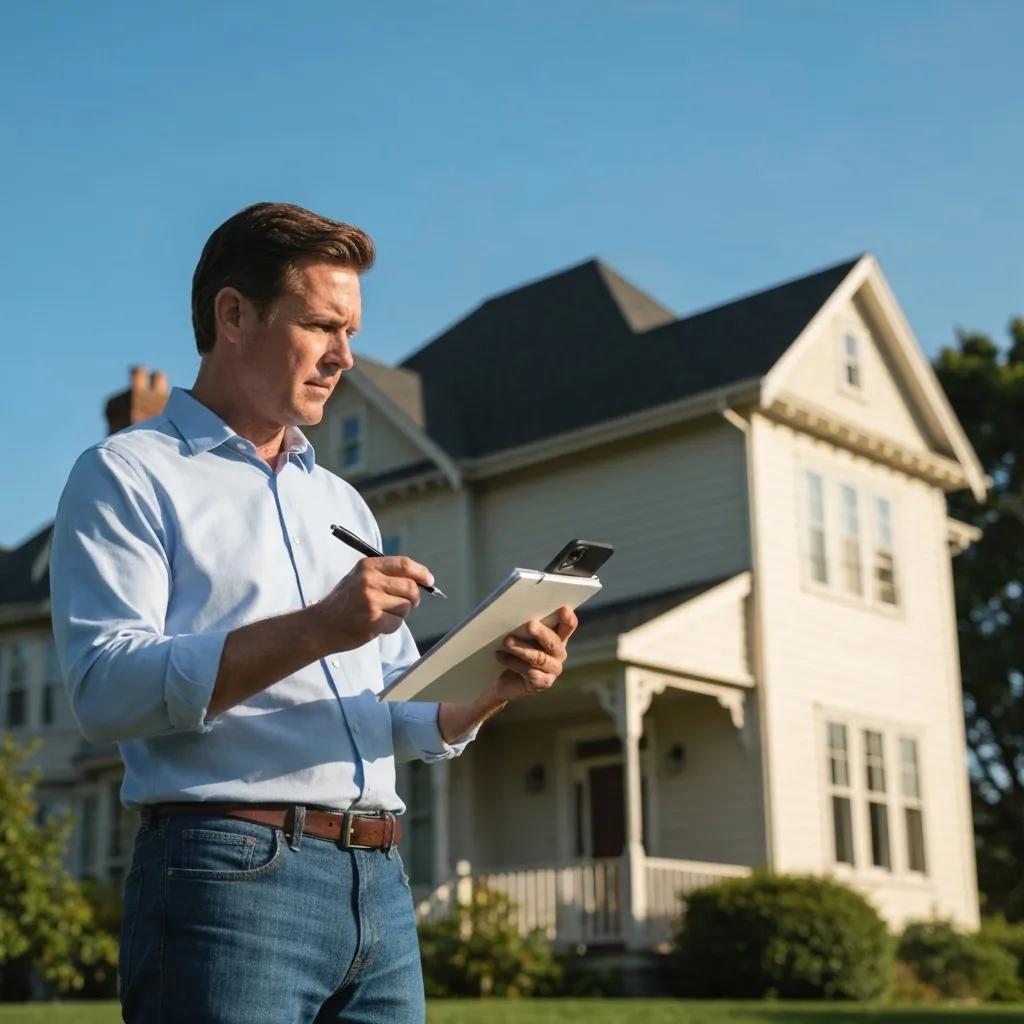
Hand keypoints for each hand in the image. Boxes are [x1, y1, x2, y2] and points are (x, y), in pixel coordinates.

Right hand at [309, 556, 432, 653]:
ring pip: (405, 606)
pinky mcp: (373, 620)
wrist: (320, 625)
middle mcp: (370, 581)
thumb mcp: (359, 578)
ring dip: (399, 614)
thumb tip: (420, 581)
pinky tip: (376, 624)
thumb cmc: (344, 603)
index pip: (405, 564)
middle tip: (404, 604)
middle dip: (413, 599)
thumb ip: (386, 576)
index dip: (421, 573)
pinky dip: (391, 626)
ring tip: (381, 614)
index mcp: (368, 566)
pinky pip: (397, 623)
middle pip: (411, 587)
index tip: (429, 581)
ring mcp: (371, 601)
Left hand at [491, 606, 577, 700]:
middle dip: (542, 633)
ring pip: (539, 658)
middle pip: (554, 642)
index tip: (564, 608)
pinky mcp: (542, 683)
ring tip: (506, 642)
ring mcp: (552, 670)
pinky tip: (500, 656)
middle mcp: (559, 653)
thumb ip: (525, 626)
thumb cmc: (512, 650)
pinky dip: (513, 663)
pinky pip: (530, 672)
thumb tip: (518, 612)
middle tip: (530, 624)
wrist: (502, 679)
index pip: (568, 626)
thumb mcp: (520, 635)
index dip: (568, 618)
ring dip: (521, 649)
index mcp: (558, 637)